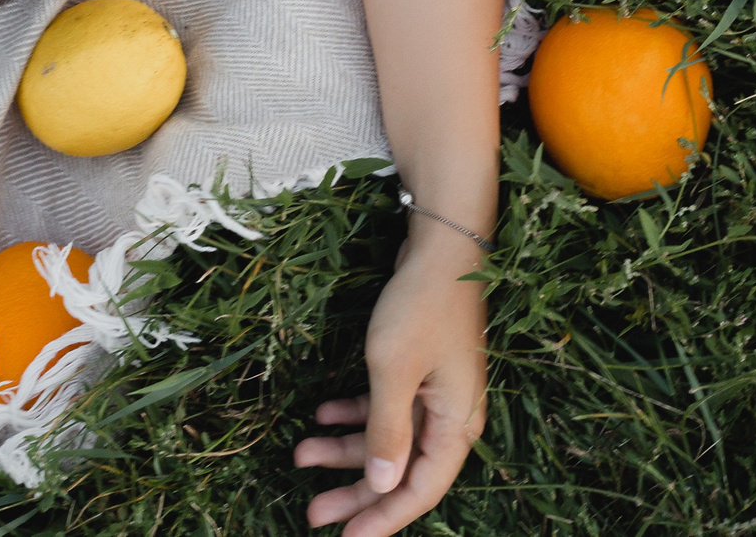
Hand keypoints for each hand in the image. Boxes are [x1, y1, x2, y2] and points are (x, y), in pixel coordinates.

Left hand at [294, 228, 488, 534]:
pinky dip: (353, 413)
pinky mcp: (417, 371)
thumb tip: (381, 483)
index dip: (383, 519)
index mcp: (455, 427)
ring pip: (386, 438)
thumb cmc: (421, 307)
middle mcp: (449, 418)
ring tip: (300, 457)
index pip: (419, 491)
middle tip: (311, 512)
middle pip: (400, 471)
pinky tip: (321, 413)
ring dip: (344, 450)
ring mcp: (433, 394)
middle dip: (355, 493)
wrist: (442, 246)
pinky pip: (384, 407)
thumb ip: (386, 430)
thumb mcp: (394, 371)